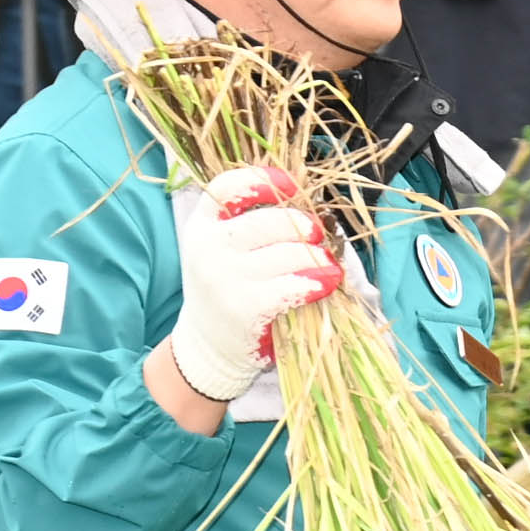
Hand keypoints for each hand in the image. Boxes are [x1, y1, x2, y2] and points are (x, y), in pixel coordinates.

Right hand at [164, 164, 339, 403]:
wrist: (208, 349)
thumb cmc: (228, 292)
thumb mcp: (225, 252)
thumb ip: (252, 225)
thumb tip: (309, 209)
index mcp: (201, 225)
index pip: (228, 187)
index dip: (264, 181)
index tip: (293, 187)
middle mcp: (207, 247)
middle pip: (271, 220)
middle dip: (304, 227)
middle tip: (318, 237)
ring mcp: (224, 277)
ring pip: (289, 253)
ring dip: (318, 257)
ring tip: (328, 265)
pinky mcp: (246, 307)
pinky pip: (294, 285)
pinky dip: (317, 282)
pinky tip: (326, 284)